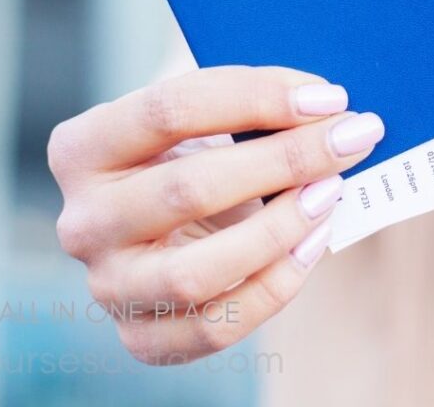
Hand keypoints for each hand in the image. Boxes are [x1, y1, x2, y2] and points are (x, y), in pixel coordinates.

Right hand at [47, 65, 382, 363]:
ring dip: (280, 228)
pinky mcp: (141, 336)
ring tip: (330, 191)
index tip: (327, 96)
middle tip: (350, 138)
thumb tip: (326, 103)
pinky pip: (215, 326)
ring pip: (196, 273)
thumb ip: (245, 102)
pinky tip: (314, 240)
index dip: (257, 98)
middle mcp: (83, 220)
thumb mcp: (198, 114)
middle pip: (189, 188)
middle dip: (285, 160)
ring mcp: (108, 285)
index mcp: (83, 147)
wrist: (164, 219)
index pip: (171, 109)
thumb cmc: (189, 149)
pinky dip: (276, 284)